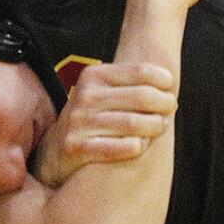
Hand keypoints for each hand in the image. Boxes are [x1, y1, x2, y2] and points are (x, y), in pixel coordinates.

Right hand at [32, 62, 176, 186]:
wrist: (53, 151)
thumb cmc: (90, 119)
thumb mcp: (101, 93)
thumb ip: (129, 84)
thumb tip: (170, 80)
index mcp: (93, 76)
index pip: (140, 71)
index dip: (163, 80)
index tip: (170, 88)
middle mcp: (85, 96)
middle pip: (141, 96)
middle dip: (164, 103)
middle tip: (170, 110)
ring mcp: (79, 122)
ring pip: (134, 123)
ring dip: (155, 127)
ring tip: (159, 128)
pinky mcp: (76, 147)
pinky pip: (120, 148)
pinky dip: (137, 146)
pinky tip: (141, 145)